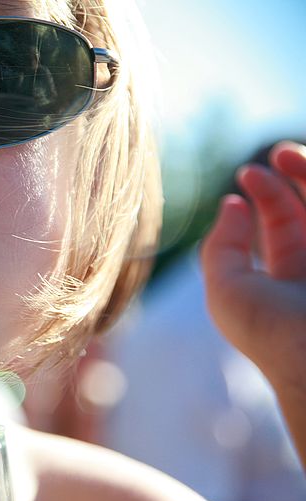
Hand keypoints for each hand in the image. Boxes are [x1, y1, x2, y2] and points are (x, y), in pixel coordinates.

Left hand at [201, 140, 305, 464]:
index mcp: (291, 283)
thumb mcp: (226, 291)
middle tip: (274, 154)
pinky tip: (301, 166)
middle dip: (294, 176)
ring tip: (284, 151)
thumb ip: (221, 247)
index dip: (265, 197)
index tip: (243, 178)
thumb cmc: (270, 331)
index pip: (283, 229)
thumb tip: (231, 202)